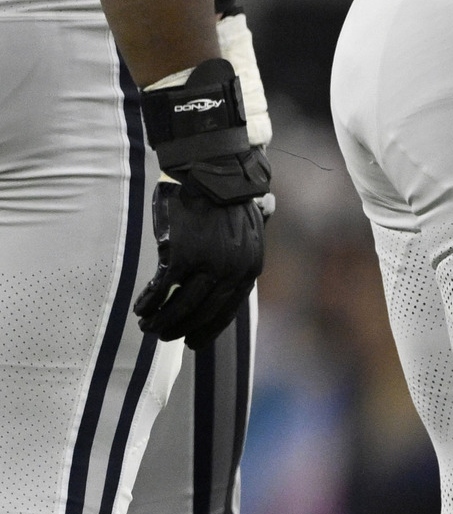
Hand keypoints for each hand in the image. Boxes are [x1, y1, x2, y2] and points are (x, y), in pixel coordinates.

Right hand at [137, 179, 265, 346]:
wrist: (209, 171)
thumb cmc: (223, 200)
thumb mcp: (246, 232)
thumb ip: (241, 255)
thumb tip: (233, 277)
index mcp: (250, 267)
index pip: (227, 309)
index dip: (208, 328)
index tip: (193, 342)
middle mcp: (233, 269)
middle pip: (203, 312)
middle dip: (181, 329)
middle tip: (162, 337)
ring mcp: (208, 263)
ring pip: (181, 305)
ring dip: (162, 321)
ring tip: (147, 327)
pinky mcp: (181, 254)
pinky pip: (161, 288)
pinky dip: (149, 302)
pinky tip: (140, 309)